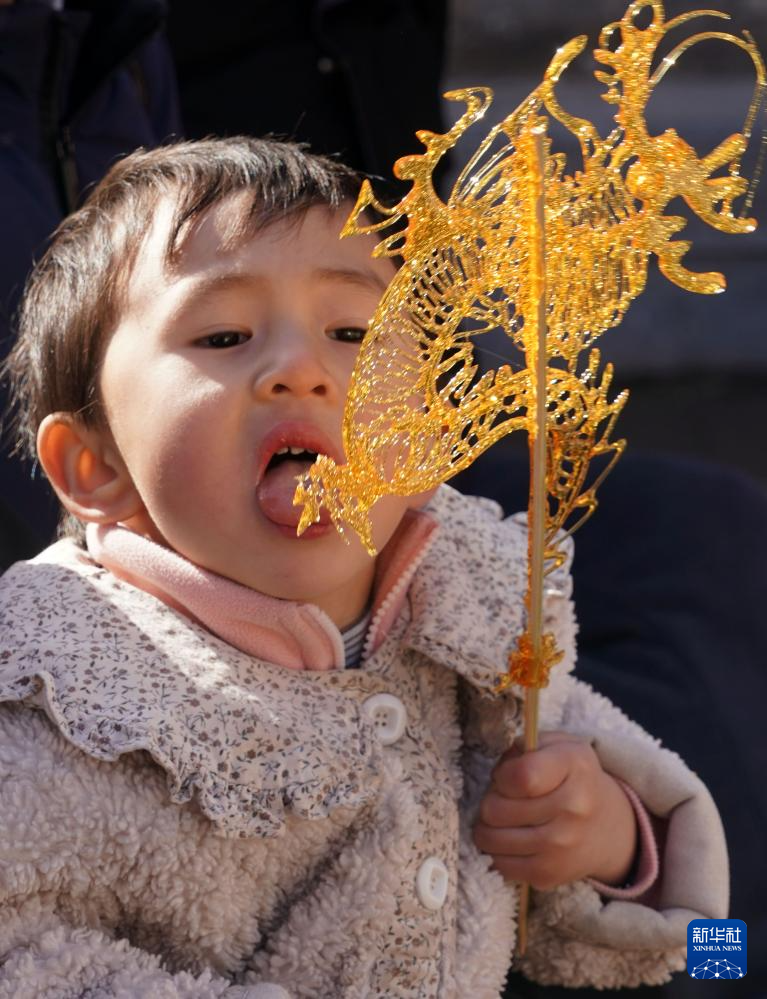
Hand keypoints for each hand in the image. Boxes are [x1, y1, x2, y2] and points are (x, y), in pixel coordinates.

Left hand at [473, 731, 637, 889]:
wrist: (606, 826)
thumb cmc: (570, 777)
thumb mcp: (557, 745)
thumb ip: (524, 748)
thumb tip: (499, 776)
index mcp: (575, 766)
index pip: (520, 777)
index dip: (502, 775)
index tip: (508, 776)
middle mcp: (574, 809)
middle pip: (495, 809)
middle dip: (491, 800)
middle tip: (506, 798)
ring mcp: (562, 847)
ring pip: (490, 838)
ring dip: (488, 826)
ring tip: (504, 818)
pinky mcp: (548, 875)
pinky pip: (499, 864)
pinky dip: (496, 851)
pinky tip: (512, 838)